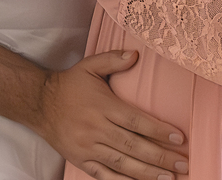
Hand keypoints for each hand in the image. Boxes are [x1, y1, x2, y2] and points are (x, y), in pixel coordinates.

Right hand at [35, 50, 187, 179]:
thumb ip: (112, 60)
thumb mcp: (88, 66)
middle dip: (160, 157)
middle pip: (133, 146)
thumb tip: (135, 55)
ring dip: (147, 173)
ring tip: (169, 178)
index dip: (158, 131)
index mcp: (102, 106)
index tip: (179, 138)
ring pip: (122, 164)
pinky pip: (104, 176)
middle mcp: (95, 128)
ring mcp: (87, 147)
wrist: (38, 103)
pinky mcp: (80, 160)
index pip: (135, 121)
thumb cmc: (68, 84)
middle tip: (183, 164)